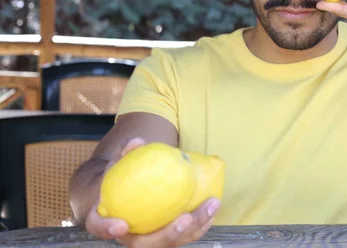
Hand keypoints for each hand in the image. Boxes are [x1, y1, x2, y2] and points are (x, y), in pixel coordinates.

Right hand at [84, 138, 219, 247]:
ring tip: (211, 205)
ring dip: (194, 228)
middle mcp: (127, 236)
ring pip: (170, 242)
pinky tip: (213, 206)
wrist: (128, 192)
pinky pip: (185, 235)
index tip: (121, 225)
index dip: (108, 229)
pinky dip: (201, 223)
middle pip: (145, 244)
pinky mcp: (168, 237)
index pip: (100, 227)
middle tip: (185, 218)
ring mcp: (149, 240)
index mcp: (106, 219)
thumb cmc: (121, 177)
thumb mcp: (119, 163)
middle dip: (168, 235)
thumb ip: (126, 153)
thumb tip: (137, 142)